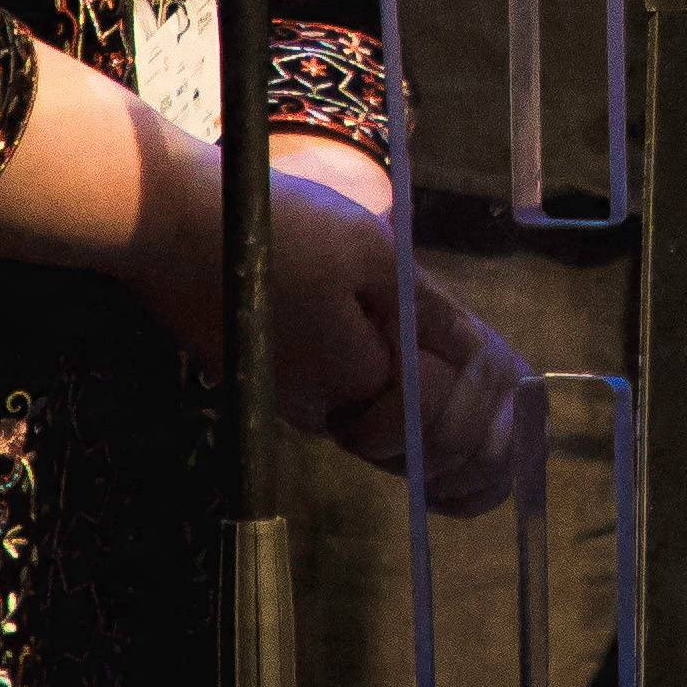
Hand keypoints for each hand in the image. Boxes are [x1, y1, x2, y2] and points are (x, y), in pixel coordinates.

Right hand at [128, 128, 540, 514]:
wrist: (168, 225)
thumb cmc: (277, 228)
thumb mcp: (370, 254)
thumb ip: (426, 313)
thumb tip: (479, 354)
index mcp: (352, 376)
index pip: (433, 421)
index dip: (480, 418)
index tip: (518, 417)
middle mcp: (320, 407)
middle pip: (408, 450)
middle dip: (468, 455)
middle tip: (514, 458)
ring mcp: (290, 400)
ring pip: (377, 442)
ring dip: (434, 451)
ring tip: (486, 461)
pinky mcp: (271, 385)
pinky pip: (345, 420)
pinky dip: (392, 432)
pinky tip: (416, 422)